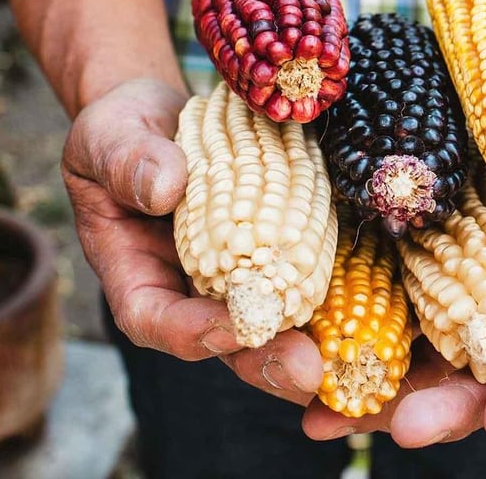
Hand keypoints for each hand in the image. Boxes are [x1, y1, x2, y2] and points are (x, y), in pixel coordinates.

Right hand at [61, 78, 322, 404]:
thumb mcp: (110, 136)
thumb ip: (128, 161)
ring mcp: (238, 277)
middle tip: (308, 371)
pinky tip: (375, 308)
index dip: (191, 331)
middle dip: (266, 360)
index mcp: (136, 273)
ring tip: (347, 355)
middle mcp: (190, 289)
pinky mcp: (279, 254)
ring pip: (272, 325)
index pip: (154, 319)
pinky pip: (305, 282)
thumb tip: (165, 186)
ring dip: (311, 344)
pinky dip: (337, 299)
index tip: (232, 324)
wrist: (170, 115)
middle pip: (224, 340)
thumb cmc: (124, 129)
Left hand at [300, 157, 485, 444]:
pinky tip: (291, 344)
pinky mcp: (416, 259)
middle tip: (401, 427)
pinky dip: (337, 322)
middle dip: (441, 406)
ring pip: (415, 351)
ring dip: (371, 385)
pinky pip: (375, 295)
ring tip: (321, 412)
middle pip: (477, 375)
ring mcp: (459, 291)